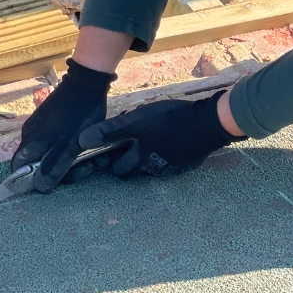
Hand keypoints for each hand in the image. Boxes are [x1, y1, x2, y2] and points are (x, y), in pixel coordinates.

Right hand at [9, 58, 115, 192]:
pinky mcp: (56, 120)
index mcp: (31, 141)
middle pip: (41, 163)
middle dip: (65, 169)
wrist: (88, 80)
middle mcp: (33, 133)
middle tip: (89, 167)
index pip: (20, 168)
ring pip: (54, 152)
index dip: (34, 179)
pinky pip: (61, 141)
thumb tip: (39, 187)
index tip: (57, 182)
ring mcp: (44, 125)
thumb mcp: (70, 145)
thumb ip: (54, 166)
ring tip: (98, 158)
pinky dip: (74, 147)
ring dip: (74, 159)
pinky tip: (92, 147)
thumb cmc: (78, 114)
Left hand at [76, 91, 245, 179]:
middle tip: (126, 147)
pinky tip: (169, 139)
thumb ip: (110, 131)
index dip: (110, 164)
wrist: (210, 124)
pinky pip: (171, 160)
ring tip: (148, 140)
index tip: (105, 156)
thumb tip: (82, 142)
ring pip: (153, 165)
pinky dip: (166, 153)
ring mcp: (174, 166)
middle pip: (136, 171)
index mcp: (141, 159)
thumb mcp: (138, 121)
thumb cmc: (170, 122)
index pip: (119, 170)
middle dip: (129, 161)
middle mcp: (155, 168)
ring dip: (148, 156)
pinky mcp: (188, 161)